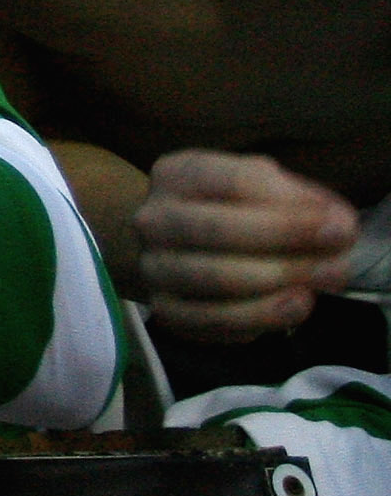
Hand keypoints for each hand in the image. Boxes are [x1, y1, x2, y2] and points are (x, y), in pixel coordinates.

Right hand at [132, 150, 359, 341]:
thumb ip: (296, 197)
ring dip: (280, 283)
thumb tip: (338, 223)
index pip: (231, 183)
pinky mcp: (163, 310)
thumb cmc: (229, 209)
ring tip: (325, 283)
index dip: (290, 207)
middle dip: (285, 244)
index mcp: (175, 174)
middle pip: (217, 230)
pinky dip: (260, 317)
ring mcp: (153, 267)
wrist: (172, 246)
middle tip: (338, 260)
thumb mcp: (258, 186)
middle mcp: (153, 218)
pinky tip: (296, 306)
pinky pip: (211, 321)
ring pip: (215, 278)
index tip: (342, 225)